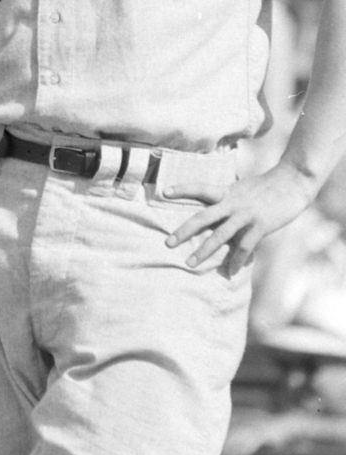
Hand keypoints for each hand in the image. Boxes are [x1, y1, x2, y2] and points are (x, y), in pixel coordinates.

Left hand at [165, 164, 316, 275]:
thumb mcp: (241, 187)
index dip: (182, 189)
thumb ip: (228, 197)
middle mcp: (232, 203)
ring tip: (190, 263)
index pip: (199, 188)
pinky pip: (244, 247)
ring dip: (203, 251)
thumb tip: (217, 206)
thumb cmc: (266, 186)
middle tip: (168, 243)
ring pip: (220, 236)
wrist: (291, 182)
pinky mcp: (260, 226)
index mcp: (226, 192)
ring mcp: (245, 215)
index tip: (164, 192)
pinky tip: (229, 272)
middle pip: (202, 218)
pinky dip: (236, 261)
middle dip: (183, 231)